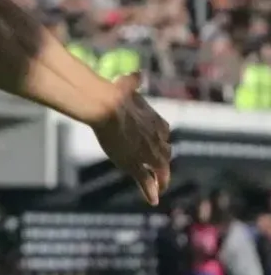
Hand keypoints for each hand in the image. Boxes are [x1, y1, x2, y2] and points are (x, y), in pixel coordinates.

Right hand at [89, 73, 171, 205]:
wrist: (108, 107)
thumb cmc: (115, 95)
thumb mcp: (127, 84)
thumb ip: (134, 82)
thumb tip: (137, 74)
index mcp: (157, 122)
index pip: (164, 134)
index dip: (161, 139)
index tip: (159, 142)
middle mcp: (158, 140)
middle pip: (166, 154)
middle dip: (164, 161)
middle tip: (162, 169)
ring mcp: (148, 155)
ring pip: (160, 171)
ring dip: (161, 180)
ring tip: (160, 188)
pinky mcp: (137, 166)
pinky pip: (147, 183)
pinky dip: (150, 192)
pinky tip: (153, 200)